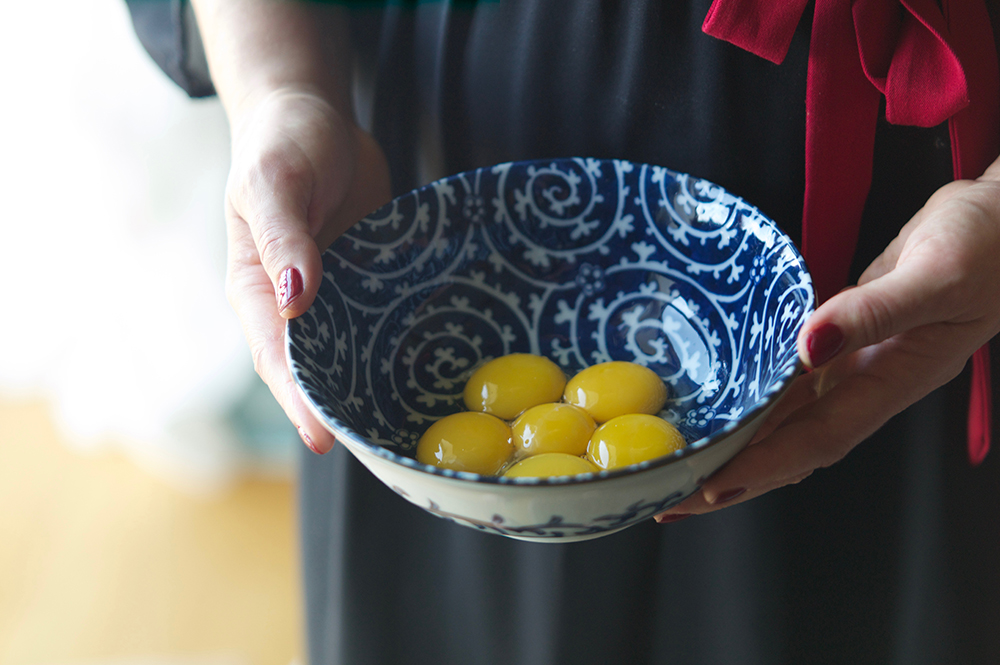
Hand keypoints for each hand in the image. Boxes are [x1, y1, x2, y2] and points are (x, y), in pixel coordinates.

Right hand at [225, 87, 389, 453]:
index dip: (299, 400)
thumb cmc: (282, 145)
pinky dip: (401, 346)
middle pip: (317, 369)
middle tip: (379, 450)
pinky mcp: (367, 283)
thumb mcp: (275, 183)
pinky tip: (433, 369)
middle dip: (342, 409)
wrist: (313, 117)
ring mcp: (335, 296)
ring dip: (375, 386)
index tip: (325, 438)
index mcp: (258, 289)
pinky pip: (384, 322)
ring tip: (410, 427)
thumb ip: (283, 238)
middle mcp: (295, 304)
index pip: (278, 357)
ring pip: (353, 354)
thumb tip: (296, 298)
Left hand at [655, 161, 999, 520]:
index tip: (710, 486)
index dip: (762, 467)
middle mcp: (868, 381)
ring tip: (688, 460)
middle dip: (736, 474)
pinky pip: (793, 375)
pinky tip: (726, 401)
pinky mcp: (845, 333)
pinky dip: (759, 394)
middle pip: (792, 443)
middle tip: (674, 495)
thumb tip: (810, 345)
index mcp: (893, 381)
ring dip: (741, 441)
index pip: (816, 439)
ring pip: (788, 414)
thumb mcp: (937, 276)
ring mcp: (856, 360)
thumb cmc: (990, 246)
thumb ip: (875, 312)